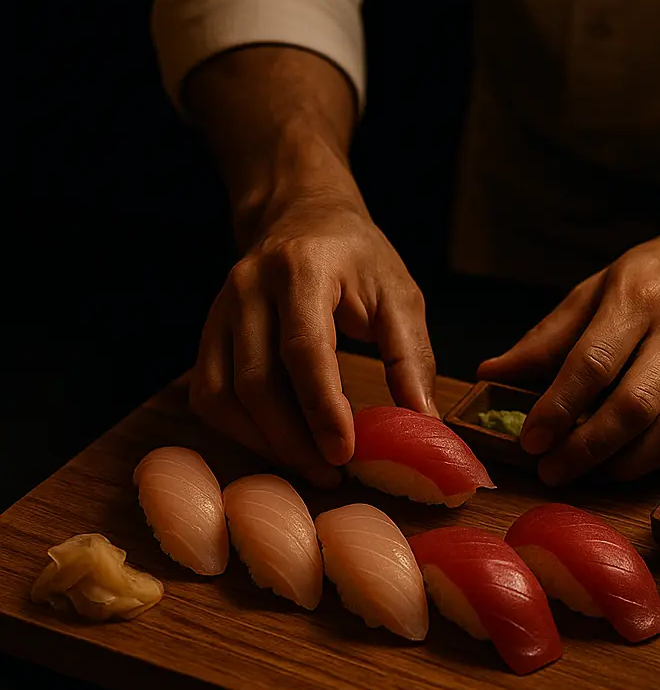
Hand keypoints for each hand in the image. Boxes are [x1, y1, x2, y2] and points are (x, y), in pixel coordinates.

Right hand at [190, 182, 435, 486]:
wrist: (302, 216)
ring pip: (222, 394)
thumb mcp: (398, 295)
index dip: (322, 408)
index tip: (345, 453)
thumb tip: (423, 421)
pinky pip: (208, 394)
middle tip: (332, 474)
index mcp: (302, 270)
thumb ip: (411, 356)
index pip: (304, 350)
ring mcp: (219, 310)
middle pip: (256, 381)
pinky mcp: (207, 333)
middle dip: (293, 439)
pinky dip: (238, 429)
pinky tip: (276, 444)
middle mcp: (248, 287)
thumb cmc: (357, 258)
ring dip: (263, 442)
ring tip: (308, 467)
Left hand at [478, 215, 659, 482]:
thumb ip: (549, 336)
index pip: (593, 362)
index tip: (530, 440)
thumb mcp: (602, 285)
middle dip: (586, 448)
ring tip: (589, 476)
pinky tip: (635, 467)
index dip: (557, 408)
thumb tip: (491, 374)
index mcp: (640, 295)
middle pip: (633, 405)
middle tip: (550, 470)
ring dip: (625, 465)